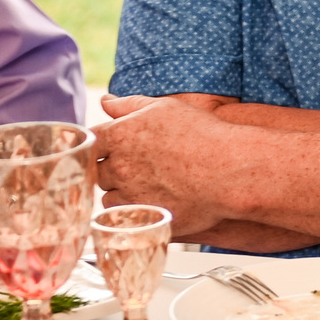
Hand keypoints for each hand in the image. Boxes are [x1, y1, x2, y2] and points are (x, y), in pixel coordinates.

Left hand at [92, 93, 246, 238]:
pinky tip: (152, 202)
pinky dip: (132, 211)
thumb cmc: (202, 136)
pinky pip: (124, 218)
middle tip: (136, 167)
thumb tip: (106, 101)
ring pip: (108, 197)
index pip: (89, 142)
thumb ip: (129, 105)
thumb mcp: (164, 108)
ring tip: (148, 185)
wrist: (230, 171)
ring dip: (119, 192)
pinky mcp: (143, 217)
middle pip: (96, 172)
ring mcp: (130, 194)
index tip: (109, 149)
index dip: (97, 146)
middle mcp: (119, 166)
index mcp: (119, 136)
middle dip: (110, 169)